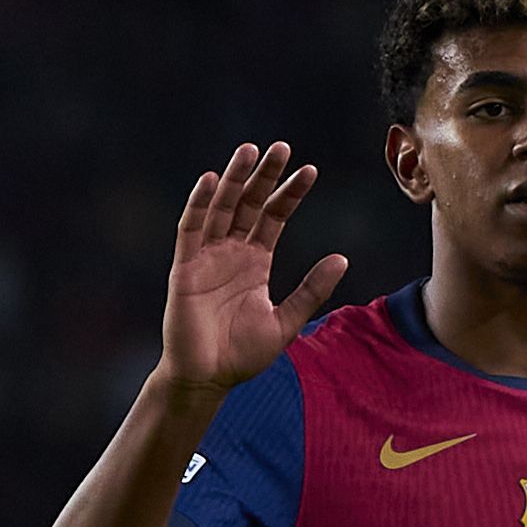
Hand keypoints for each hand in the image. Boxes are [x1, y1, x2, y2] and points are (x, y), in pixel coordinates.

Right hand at [162, 141, 350, 403]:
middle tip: (282, 147)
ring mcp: (206, 257)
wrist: (206, 379)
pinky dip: (199, 204)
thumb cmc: (242, 356)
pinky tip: (211, 180)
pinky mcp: (184, 268)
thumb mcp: (286, 322)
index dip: (290, 194)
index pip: (274, 217)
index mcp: (255, 262)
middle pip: (248, 203)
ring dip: (234, 179)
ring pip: (221, 208)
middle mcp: (231, 252)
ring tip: (249, 150)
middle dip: (264, 175)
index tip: (310, 171)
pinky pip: (191, 229)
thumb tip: (343, 258)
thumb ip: (311, 290)